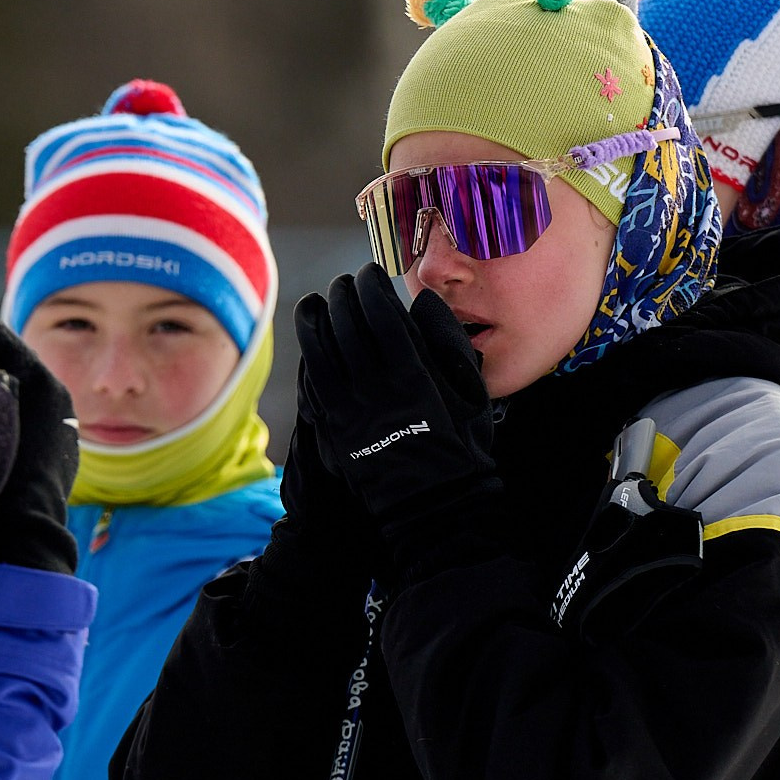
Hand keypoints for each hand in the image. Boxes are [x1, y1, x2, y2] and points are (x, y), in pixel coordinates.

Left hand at [292, 266, 492, 525]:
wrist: (435, 505)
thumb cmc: (461, 446)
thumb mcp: (471, 392)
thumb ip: (448, 341)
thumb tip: (423, 301)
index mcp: (411, 374)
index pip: (379, 313)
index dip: (370, 286)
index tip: (370, 274)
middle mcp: (374, 388)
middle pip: (344, 325)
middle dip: (340, 295)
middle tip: (343, 283)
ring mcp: (348, 410)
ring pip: (318, 352)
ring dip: (312, 320)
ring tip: (314, 303)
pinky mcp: (333, 430)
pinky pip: (311, 384)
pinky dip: (308, 357)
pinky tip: (311, 344)